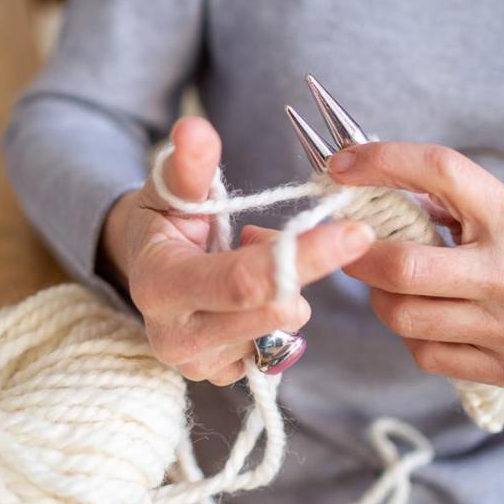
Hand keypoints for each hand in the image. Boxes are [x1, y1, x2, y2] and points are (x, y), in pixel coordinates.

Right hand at [101, 117, 373, 384]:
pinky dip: (280, 312)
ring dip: (288, 288)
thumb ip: (189, 163)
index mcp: (159, 286)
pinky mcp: (226, 377)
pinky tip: (254, 296)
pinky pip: (283, 345)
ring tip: (251, 259)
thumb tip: (195, 127)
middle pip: (273, 309)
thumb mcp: (170, 189)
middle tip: (292, 231)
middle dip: (304, 266)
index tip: (356, 231)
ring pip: (285, 326)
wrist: (147, 272)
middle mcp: (176, 337)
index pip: (244, 280)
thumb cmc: (163, 224)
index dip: (305, 256)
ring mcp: (202, 365)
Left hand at [327, 142, 503, 386]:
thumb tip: (360, 173)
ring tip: (392, 286)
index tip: (341, 165)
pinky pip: (425, 354)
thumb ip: (442, 194)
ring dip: (381, 299)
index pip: (441, 170)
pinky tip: (426, 319)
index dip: (383, 162)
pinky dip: (411, 335)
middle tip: (349, 251)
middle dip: (359, 258)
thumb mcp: (503, 207)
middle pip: (403, 267)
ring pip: (404, 317)